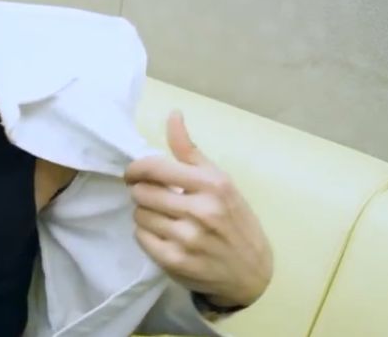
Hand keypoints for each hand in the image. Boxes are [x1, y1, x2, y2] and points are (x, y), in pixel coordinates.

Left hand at [125, 111, 272, 307]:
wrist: (253, 273)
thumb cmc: (235, 220)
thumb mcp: (220, 181)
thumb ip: (190, 151)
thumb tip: (173, 114)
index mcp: (212, 185)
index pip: (154, 168)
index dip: (135, 169)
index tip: (133, 173)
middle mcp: (201, 211)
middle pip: (142, 192)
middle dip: (143, 193)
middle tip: (156, 198)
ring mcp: (188, 238)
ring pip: (139, 215)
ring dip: (146, 214)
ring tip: (164, 218)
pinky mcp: (176, 261)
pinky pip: (140, 237)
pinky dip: (146, 235)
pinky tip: (164, 235)